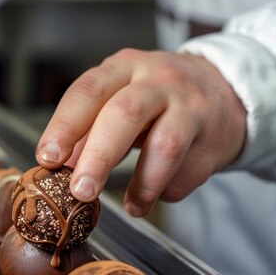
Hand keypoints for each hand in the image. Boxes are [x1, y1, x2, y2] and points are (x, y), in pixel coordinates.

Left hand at [36, 49, 246, 216]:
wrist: (227, 90)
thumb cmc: (159, 98)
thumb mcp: (120, 97)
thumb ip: (88, 128)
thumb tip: (57, 166)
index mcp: (124, 68)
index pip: (88, 91)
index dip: (65, 126)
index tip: (48, 158)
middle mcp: (158, 80)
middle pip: (124, 114)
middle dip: (99, 156)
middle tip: (81, 191)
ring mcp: (191, 106)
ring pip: (164, 145)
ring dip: (142, 183)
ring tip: (131, 206)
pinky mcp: (214, 137)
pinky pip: (188, 172)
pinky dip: (167, 190)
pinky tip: (157, 193)